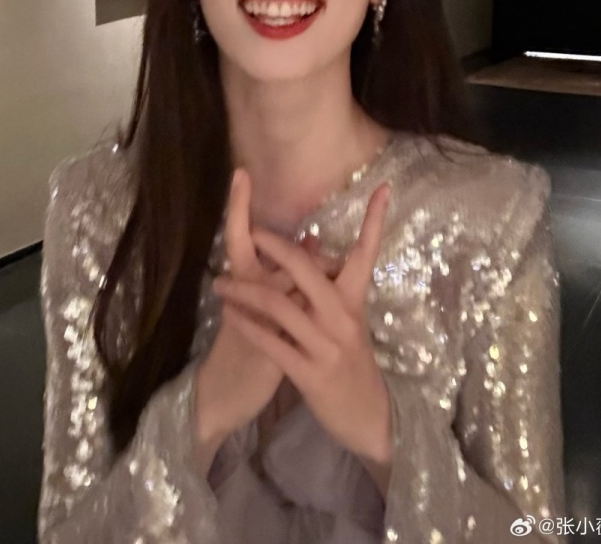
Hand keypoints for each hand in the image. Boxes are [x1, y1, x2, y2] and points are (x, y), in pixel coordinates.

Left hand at [211, 182, 393, 463]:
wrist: (367, 415)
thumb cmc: (351, 358)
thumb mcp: (345, 318)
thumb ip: (327, 283)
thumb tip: (311, 242)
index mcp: (354, 300)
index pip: (367, 252)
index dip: (375, 219)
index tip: (382, 186)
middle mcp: (342, 317)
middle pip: (305, 269)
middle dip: (274, 246)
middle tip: (250, 230)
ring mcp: (326, 346)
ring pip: (278, 306)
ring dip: (243, 291)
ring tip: (219, 283)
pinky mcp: (309, 373)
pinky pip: (271, 343)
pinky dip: (247, 325)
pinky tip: (230, 313)